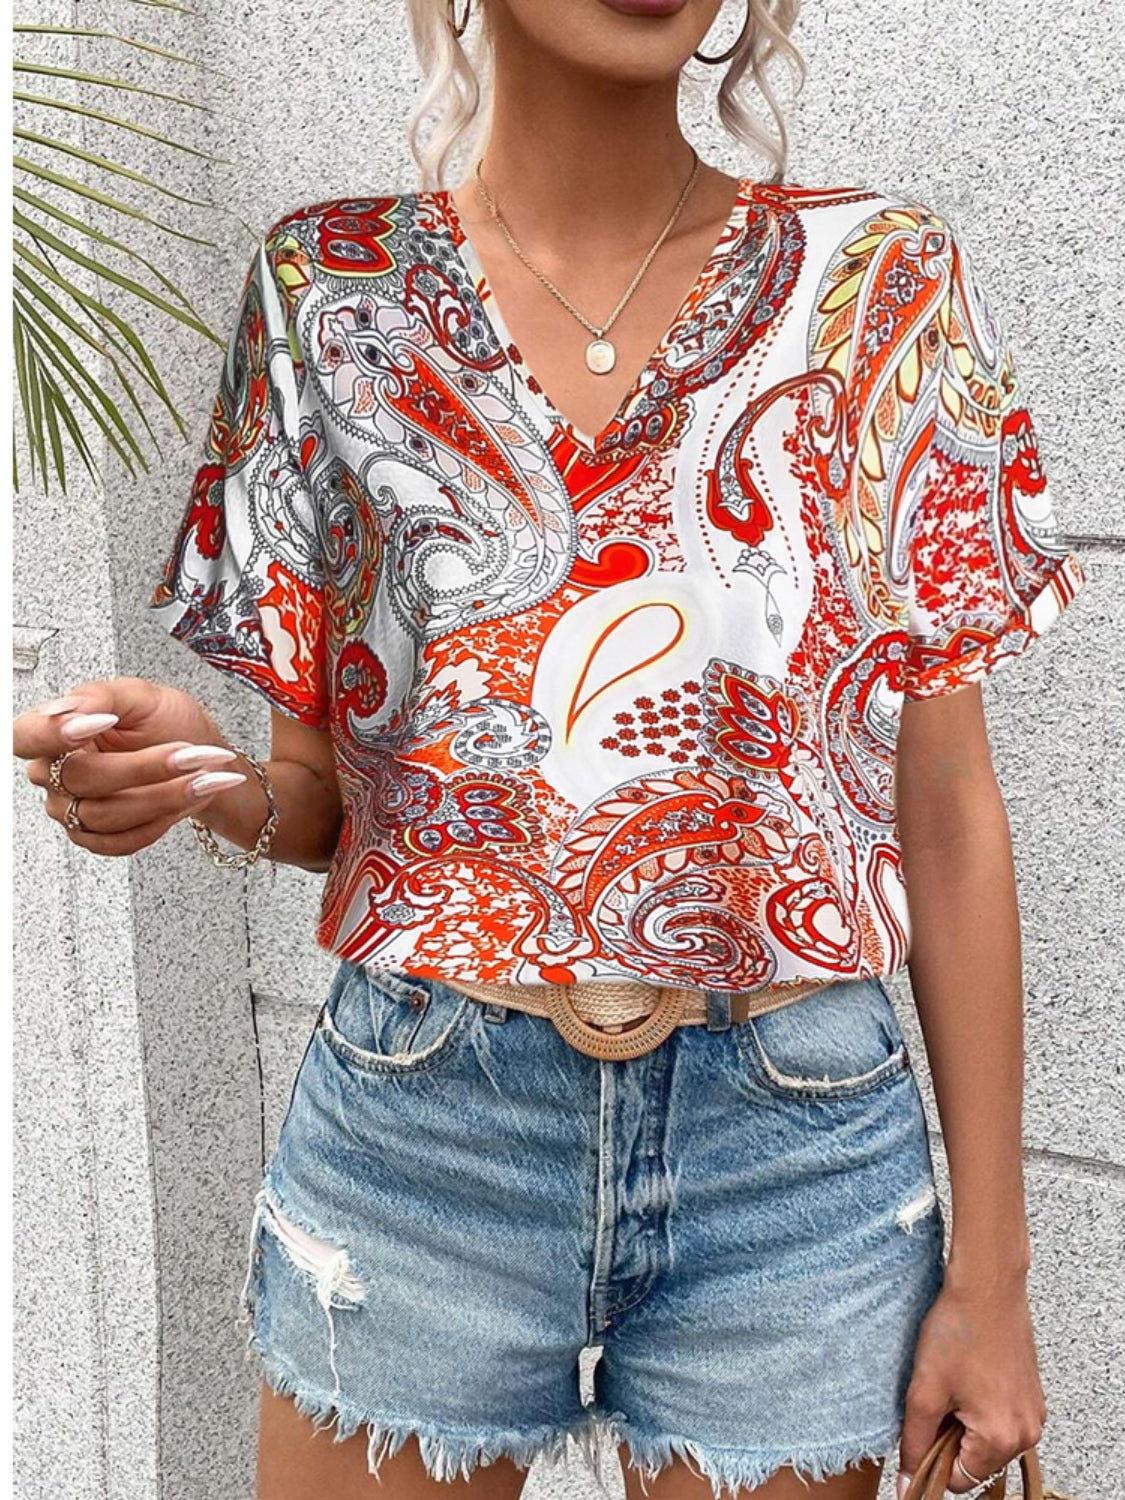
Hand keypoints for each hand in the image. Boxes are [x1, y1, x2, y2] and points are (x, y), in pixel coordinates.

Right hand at [14, 676, 249, 855]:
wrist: (200, 758)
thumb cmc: (168, 722)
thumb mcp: (141, 695)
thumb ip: (100, 696)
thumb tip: (67, 709)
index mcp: (55, 731)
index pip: (25, 736)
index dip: (52, 734)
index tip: (100, 723)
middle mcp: (54, 773)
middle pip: (81, 779)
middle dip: (144, 768)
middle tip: (189, 754)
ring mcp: (71, 809)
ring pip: (106, 815)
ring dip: (163, 797)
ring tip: (202, 777)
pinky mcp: (95, 836)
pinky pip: (120, 841)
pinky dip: (160, 821)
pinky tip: (184, 798)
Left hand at [898, 1268, 1045, 1494]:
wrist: (987, 1285)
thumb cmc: (959, 1329)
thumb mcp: (925, 1390)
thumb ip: (914, 1442)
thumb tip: (907, 1483)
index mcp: (1002, 1437)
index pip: (959, 1480)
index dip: (932, 1457)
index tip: (922, 1427)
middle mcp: (1027, 1432)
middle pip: (977, 1461)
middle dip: (950, 1437)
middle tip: (937, 1396)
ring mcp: (1034, 1412)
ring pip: (988, 1439)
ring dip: (965, 1421)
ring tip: (954, 1382)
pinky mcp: (1032, 1395)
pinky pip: (1002, 1419)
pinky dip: (982, 1407)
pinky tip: (968, 1375)